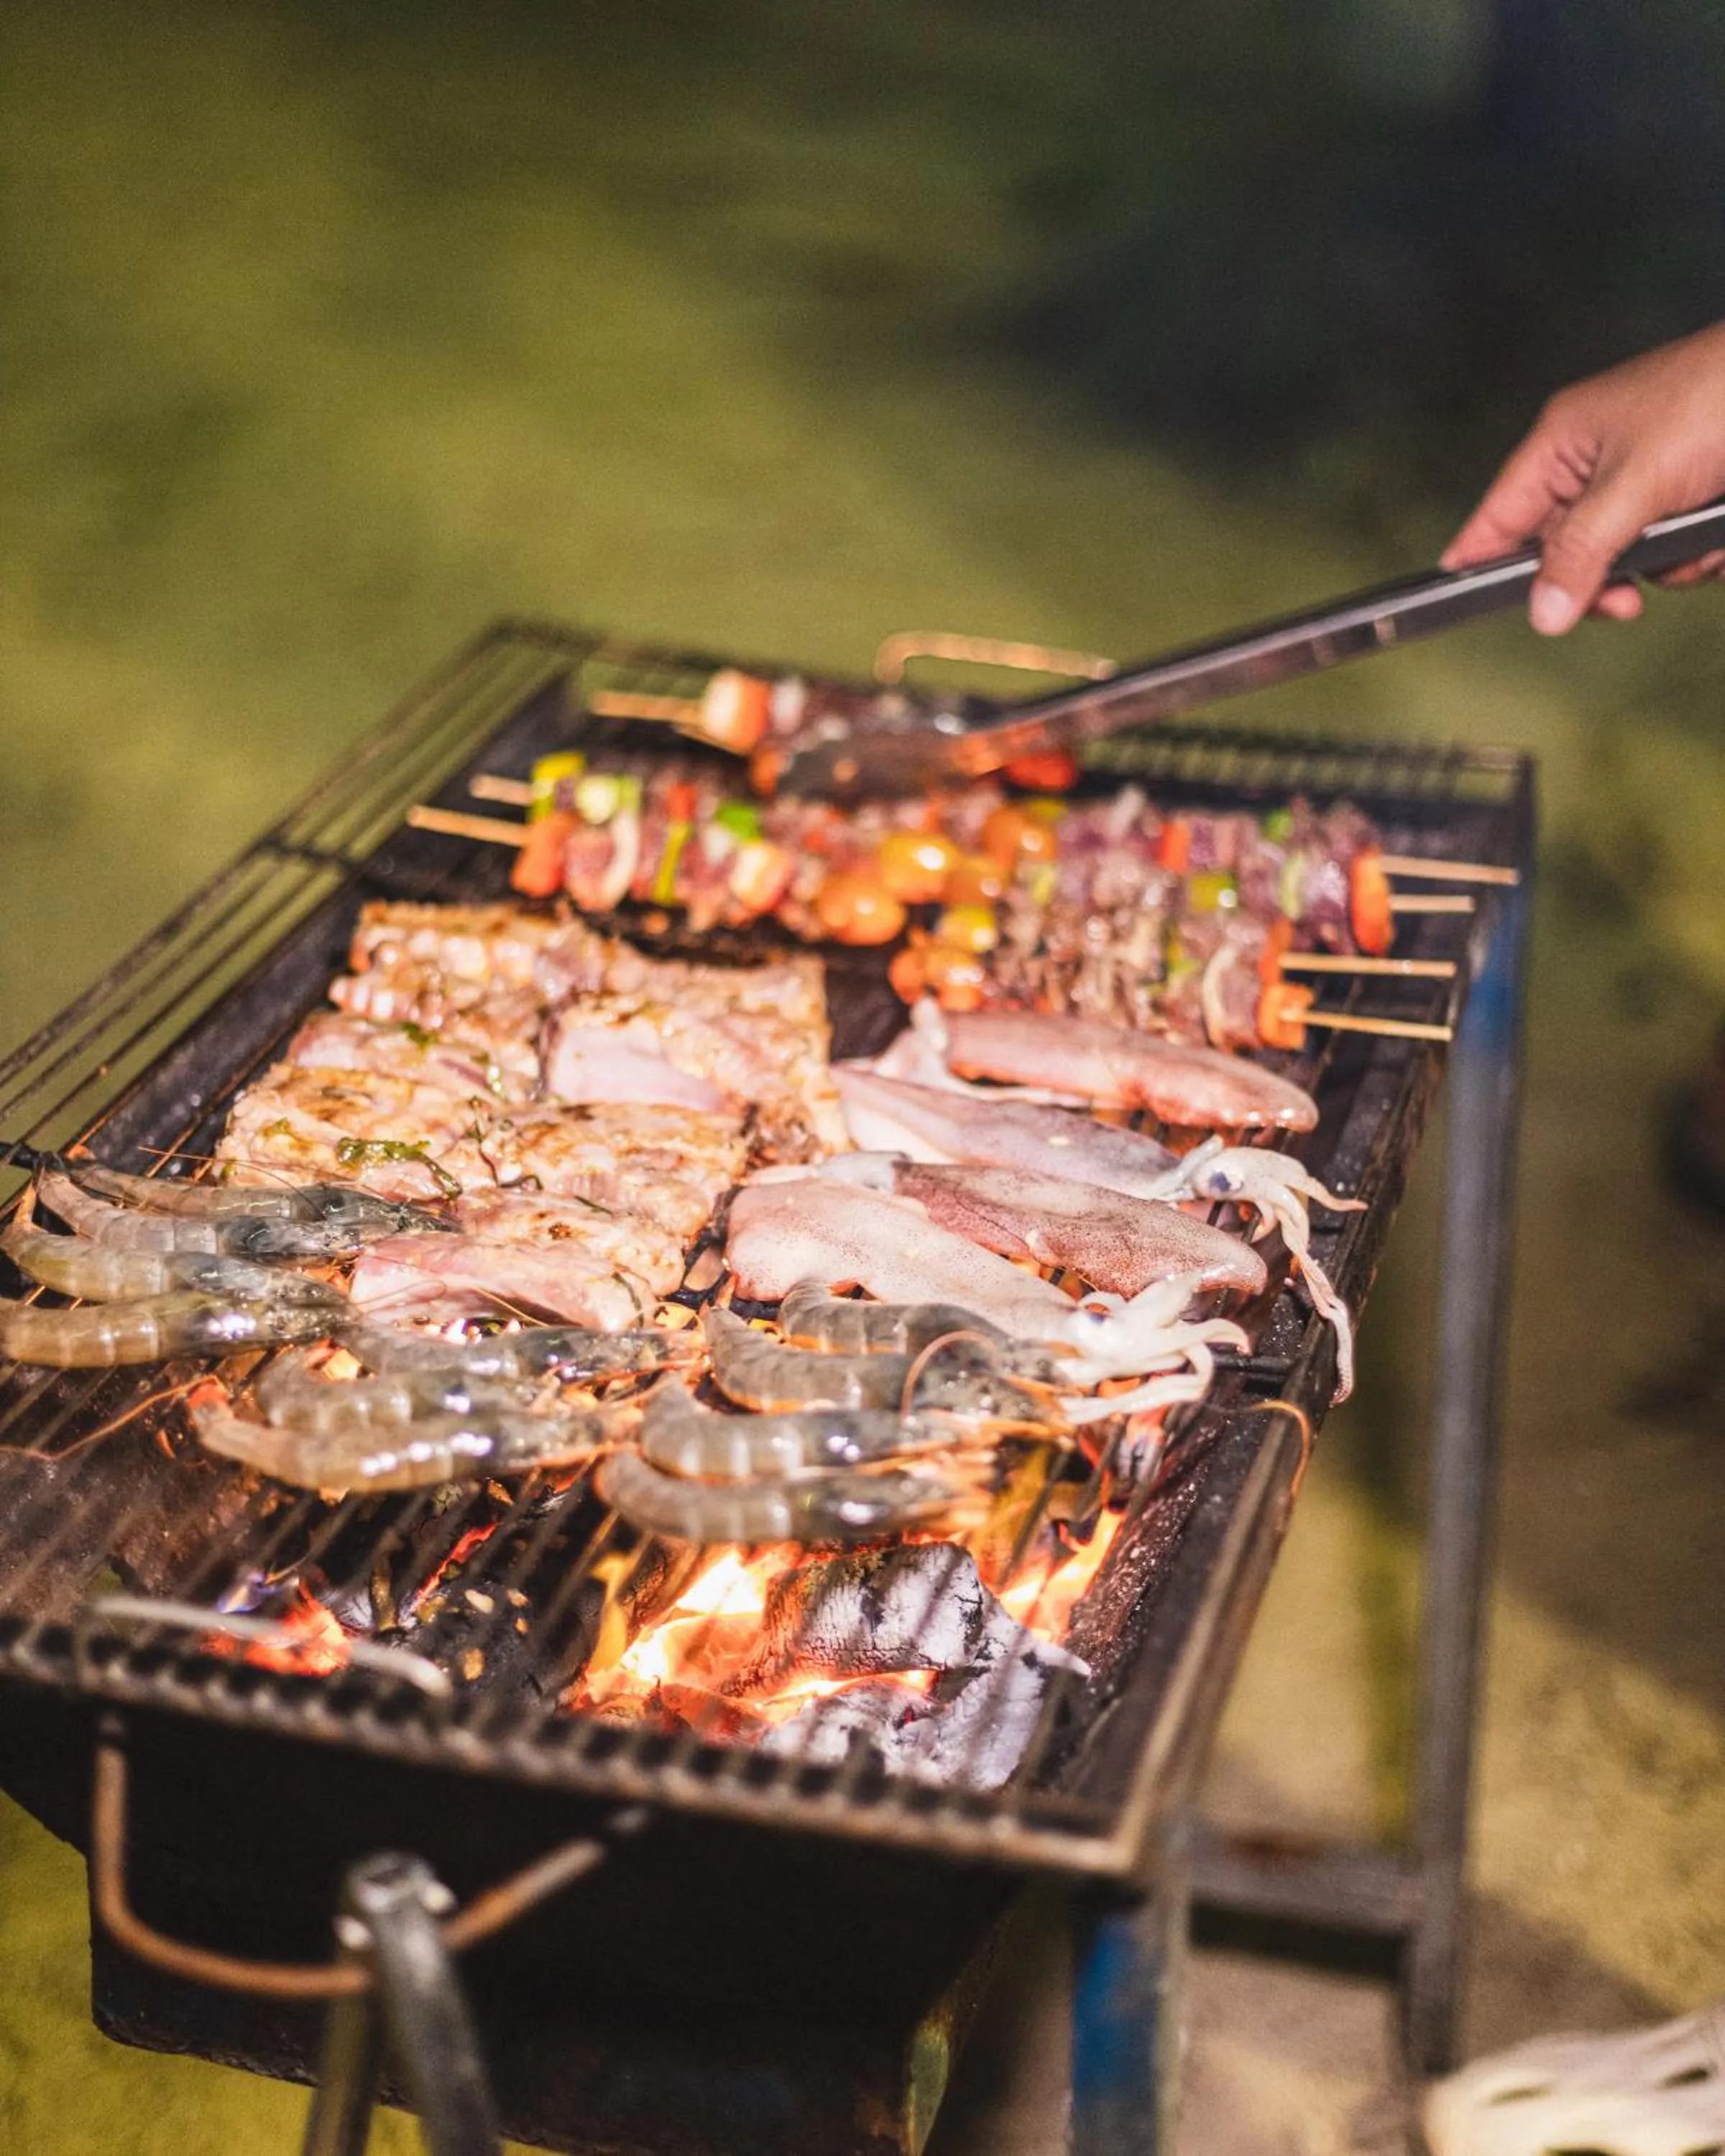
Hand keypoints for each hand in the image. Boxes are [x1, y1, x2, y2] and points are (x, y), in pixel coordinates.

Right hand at [1442, 321, 1724, 633]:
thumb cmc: (1716, 396)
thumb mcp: (1635, 484)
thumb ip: (1582, 551)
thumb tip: (1543, 610)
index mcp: (1563, 442)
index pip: (1498, 518)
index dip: (1480, 562)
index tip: (1466, 604)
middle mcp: (1596, 463)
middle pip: (1563, 554)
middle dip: (1599, 579)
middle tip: (1620, 598)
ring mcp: (1643, 482)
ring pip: (1622, 562)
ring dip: (1662, 566)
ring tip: (1691, 539)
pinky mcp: (1685, 498)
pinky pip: (1671, 555)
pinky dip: (1696, 556)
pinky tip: (1714, 533)